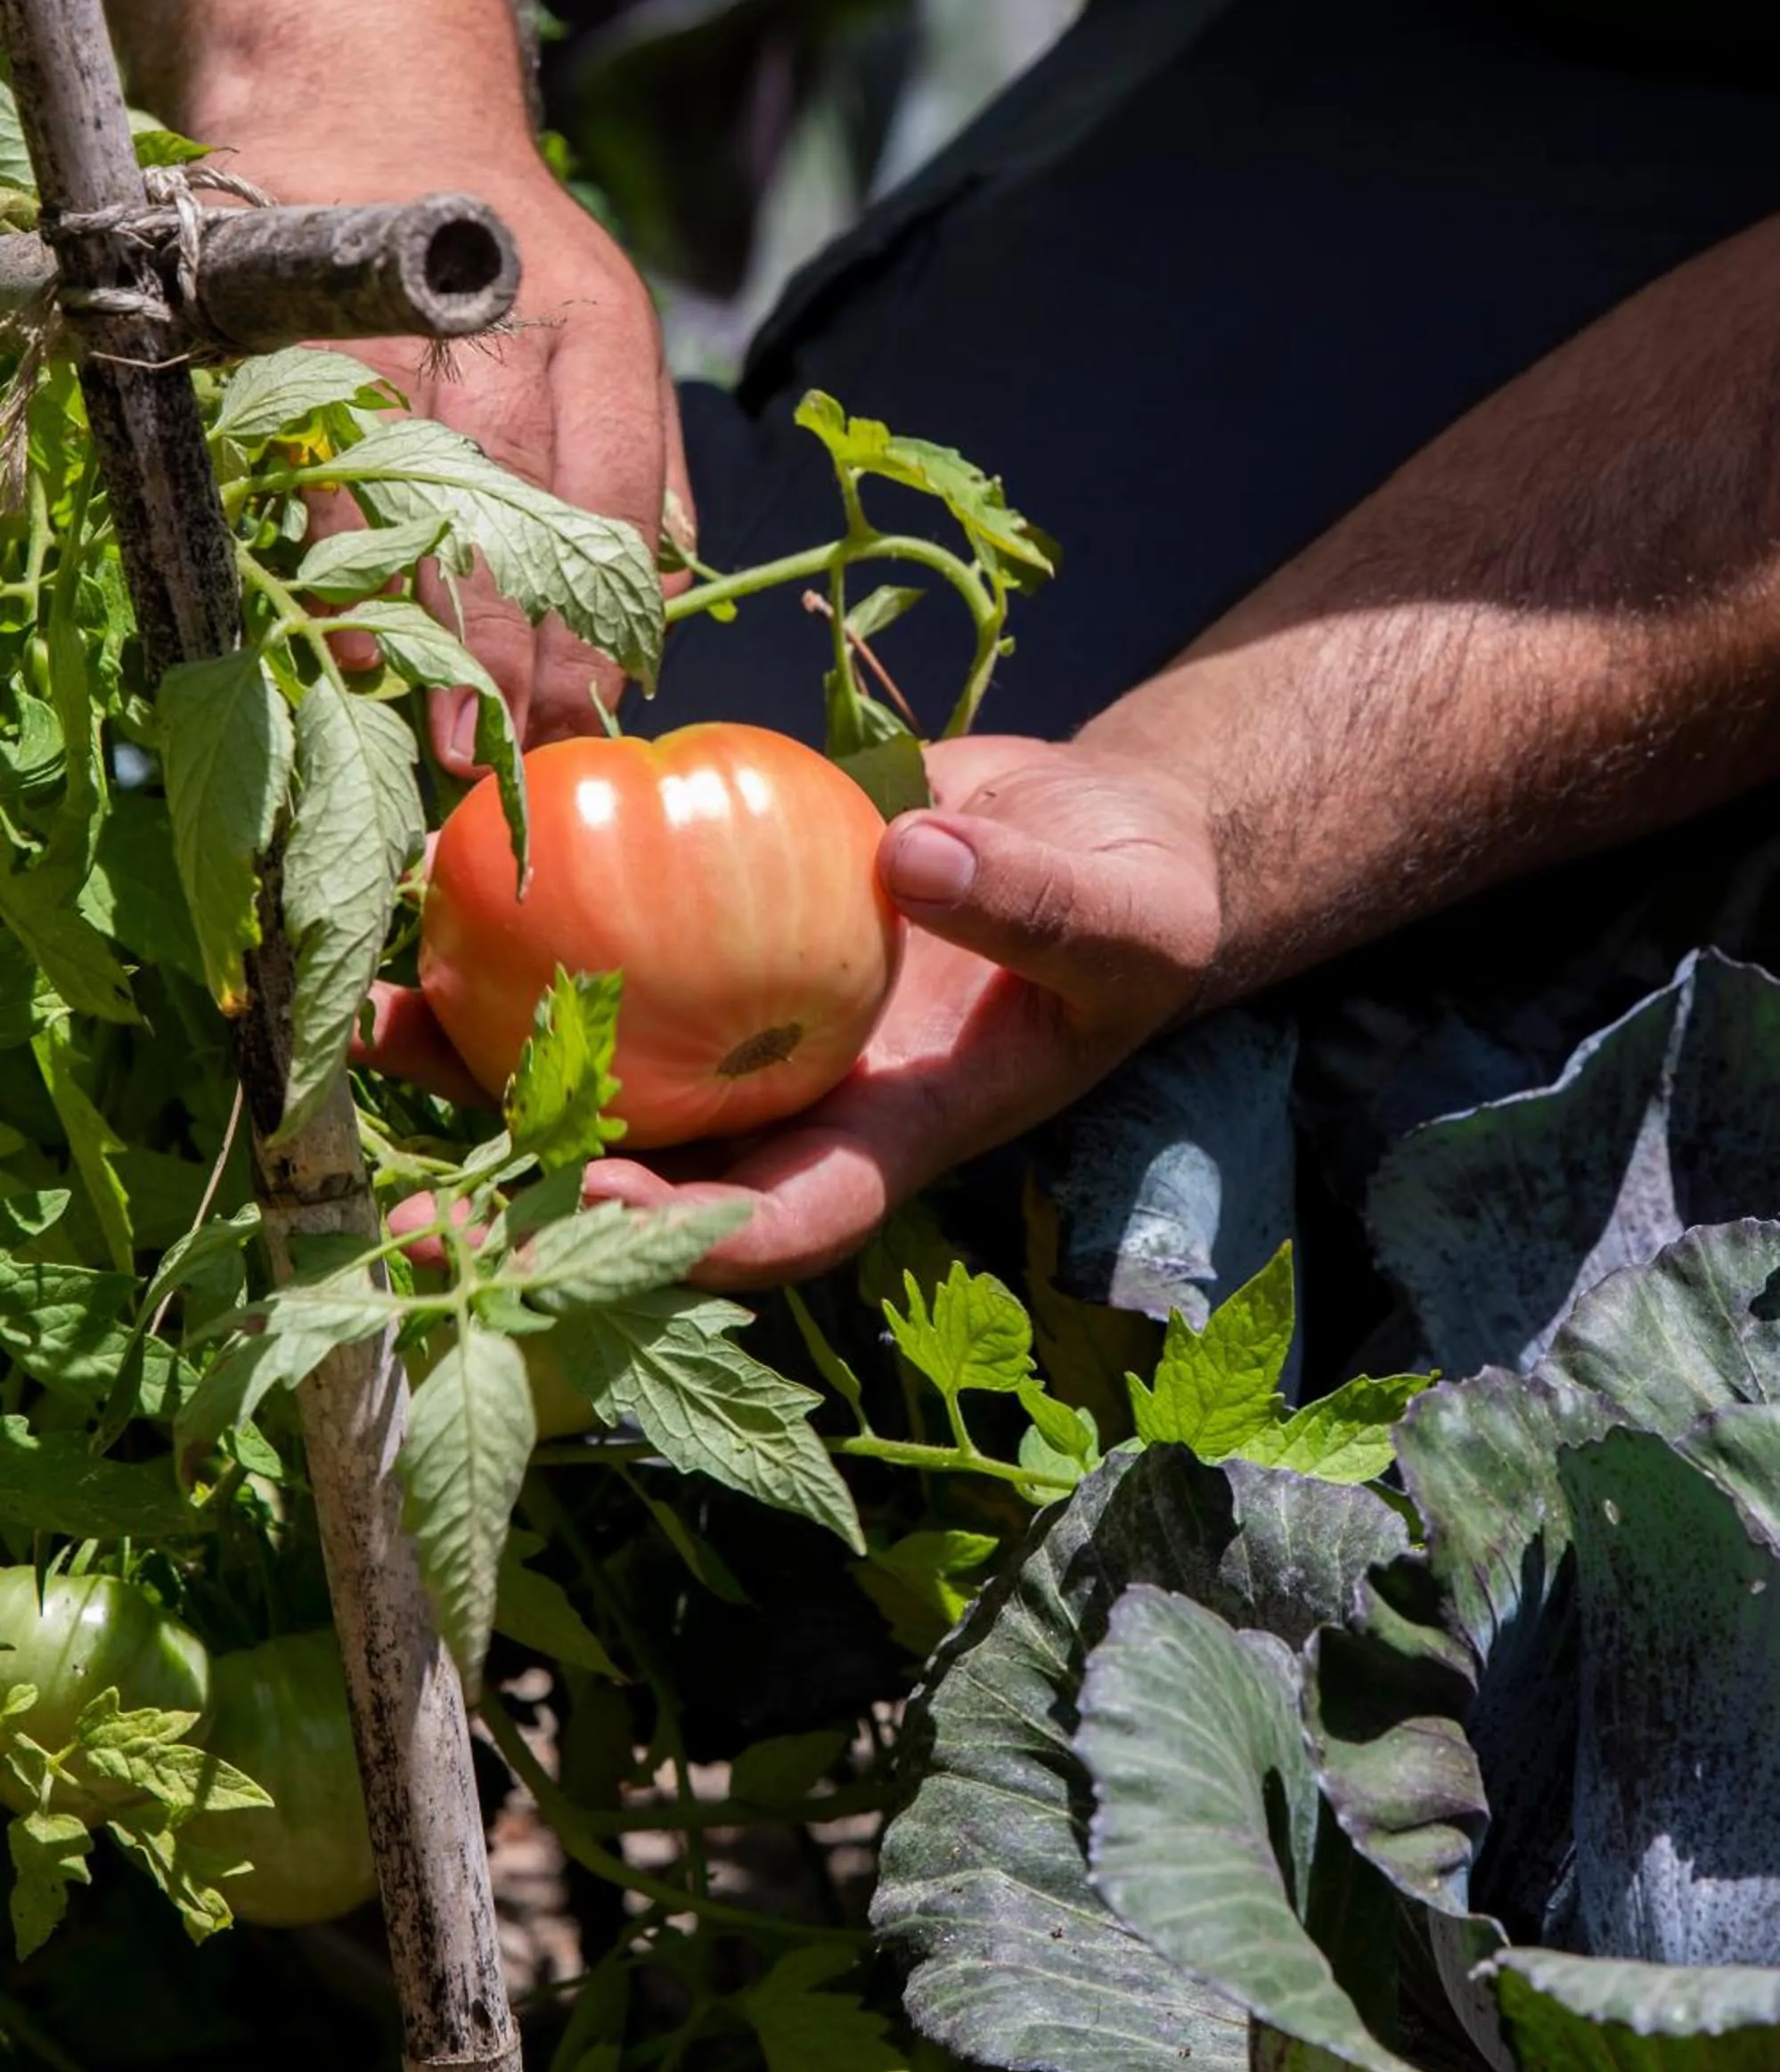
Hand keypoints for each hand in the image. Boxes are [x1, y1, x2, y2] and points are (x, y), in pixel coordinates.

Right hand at [217, 132, 686, 761]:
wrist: (363, 99)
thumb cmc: (501, 250)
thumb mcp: (607, 329)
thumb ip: (643, 461)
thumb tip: (670, 599)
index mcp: (594, 323)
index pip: (609, 486)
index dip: (602, 609)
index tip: (593, 707)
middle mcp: (497, 318)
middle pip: (512, 500)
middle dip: (514, 635)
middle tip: (511, 747)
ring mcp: (385, 318)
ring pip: (412, 491)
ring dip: (426, 618)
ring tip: (441, 724)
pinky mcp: (291, 323)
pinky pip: (312, 463)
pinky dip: (334, 560)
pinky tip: (347, 637)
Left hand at [366, 737, 1222, 1286]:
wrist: (1094, 827)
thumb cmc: (1138, 897)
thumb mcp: (1123, 911)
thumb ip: (1033, 905)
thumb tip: (913, 866)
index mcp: (894, 1133)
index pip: (784, 1222)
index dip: (684, 1244)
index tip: (587, 1214)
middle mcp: (800, 1099)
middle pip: (653, 1178)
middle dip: (529, 1207)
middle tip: (400, 1209)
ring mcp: (751, 1020)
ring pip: (603, 1068)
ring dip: (486, 1066)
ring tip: (374, 1027)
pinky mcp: (720, 927)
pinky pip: (616, 947)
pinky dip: (534, 931)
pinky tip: (445, 882)